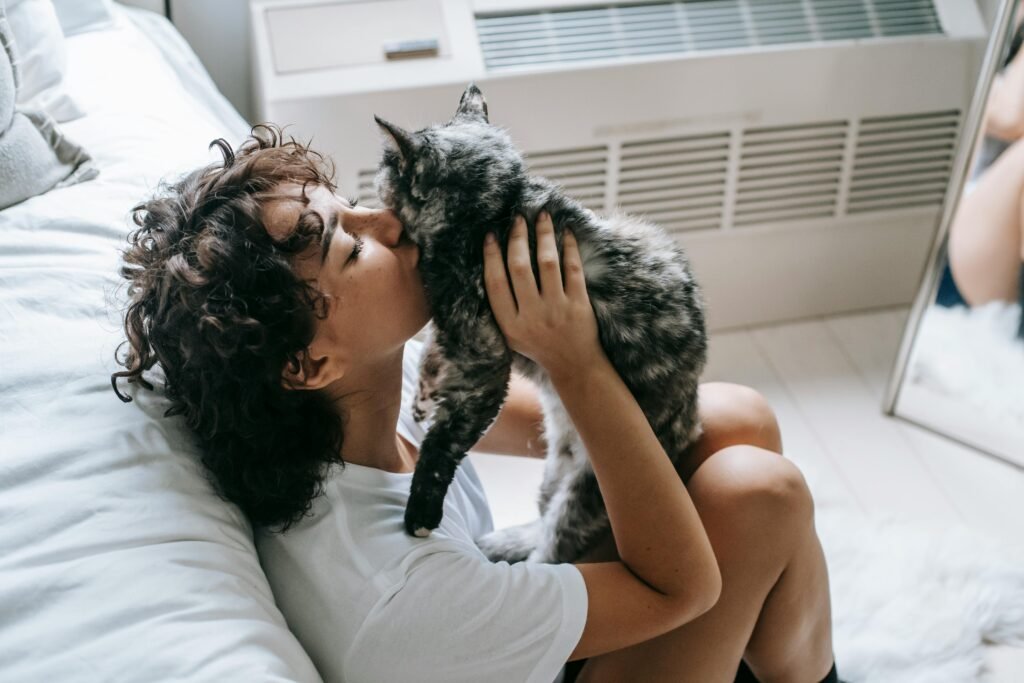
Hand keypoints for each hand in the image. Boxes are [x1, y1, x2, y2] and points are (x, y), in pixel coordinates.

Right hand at [483, 211, 602, 377]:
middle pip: (520, 268)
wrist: (575, 365)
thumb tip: (493, 264)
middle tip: (517, 218)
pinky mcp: (579, 306)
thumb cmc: (540, 346)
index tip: (490, 235)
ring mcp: (557, 310)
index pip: (495, 283)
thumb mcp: (512, 335)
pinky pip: (573, 270)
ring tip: (542, 216)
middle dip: (517, 238)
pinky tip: (566, 233)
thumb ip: (503, 306)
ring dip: (543, 235)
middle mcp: (531, 316)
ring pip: (547, 263)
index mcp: (510, 324)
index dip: (491, 256)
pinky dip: (570, 248)